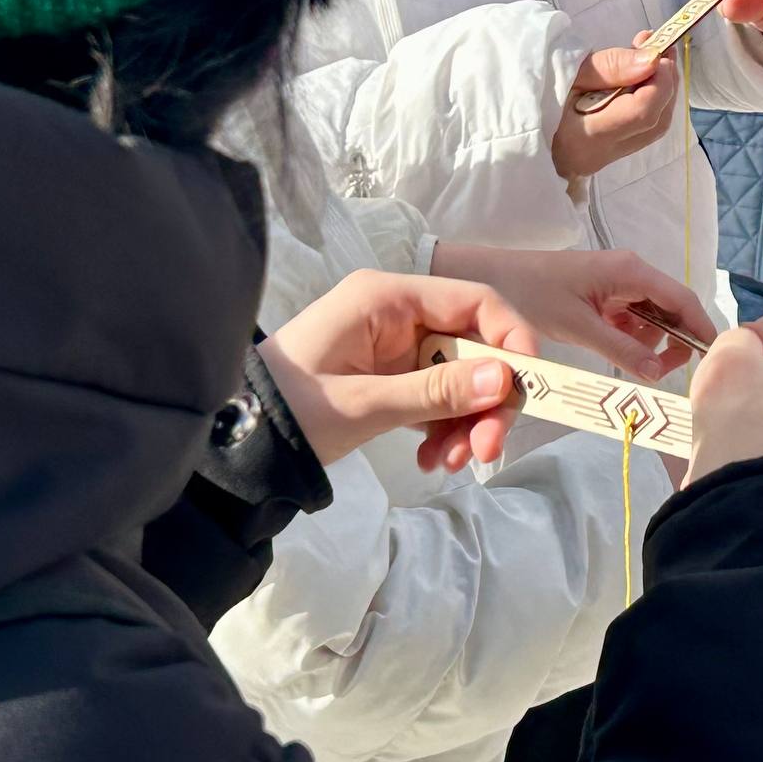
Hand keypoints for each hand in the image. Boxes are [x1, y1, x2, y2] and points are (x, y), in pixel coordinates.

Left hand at [257, 268, 538, 471]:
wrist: (236, 443)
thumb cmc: (290, 409)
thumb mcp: (364, 404)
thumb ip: (435, 392)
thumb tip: (505, 380)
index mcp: (387, 298)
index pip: (474, 300)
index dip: (510, 338)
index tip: (526, 387)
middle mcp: (397, 314)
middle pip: (472, 345)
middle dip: (487, 398)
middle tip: (488, 448)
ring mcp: (394, 346)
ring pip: (460, 377)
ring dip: (467, 421)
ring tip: (451, 463)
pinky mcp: (390, 377)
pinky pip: (437, 397)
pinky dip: (444, 428)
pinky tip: (433, 460)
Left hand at [424, 243, 707, 382]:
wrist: (484, 279)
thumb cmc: (530, 294)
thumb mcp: (578, 326)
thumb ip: (622, 349)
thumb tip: (659, 373)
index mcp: (631, 271)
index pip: (683, 299)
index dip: (702, 328)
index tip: (713, 360)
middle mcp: (630, 273)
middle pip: (672, 308)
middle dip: (676, 340)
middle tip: (664, 374)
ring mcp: (615, 285)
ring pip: (651, 317)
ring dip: (652, 342)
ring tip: (640, 371)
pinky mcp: (599, 296)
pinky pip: (629, 320)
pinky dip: (631, 340)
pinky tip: (621, 360)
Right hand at [551, 45, 678, 179]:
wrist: (522, 124)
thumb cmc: (538, 91)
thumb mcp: (568, 71)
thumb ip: (611, 66)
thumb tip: (653, 60)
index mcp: (584, 135)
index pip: (641, 112)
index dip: (658, 80)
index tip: (655, 49)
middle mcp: (602, 153)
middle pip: (656, 121)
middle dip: (666, 82)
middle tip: (660, 48)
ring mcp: (610, 157)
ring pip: (657, 127)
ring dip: (663, 90)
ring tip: (653, 59)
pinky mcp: (615, 151)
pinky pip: (648, 128)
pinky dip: (654, 100)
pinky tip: (644, 78)